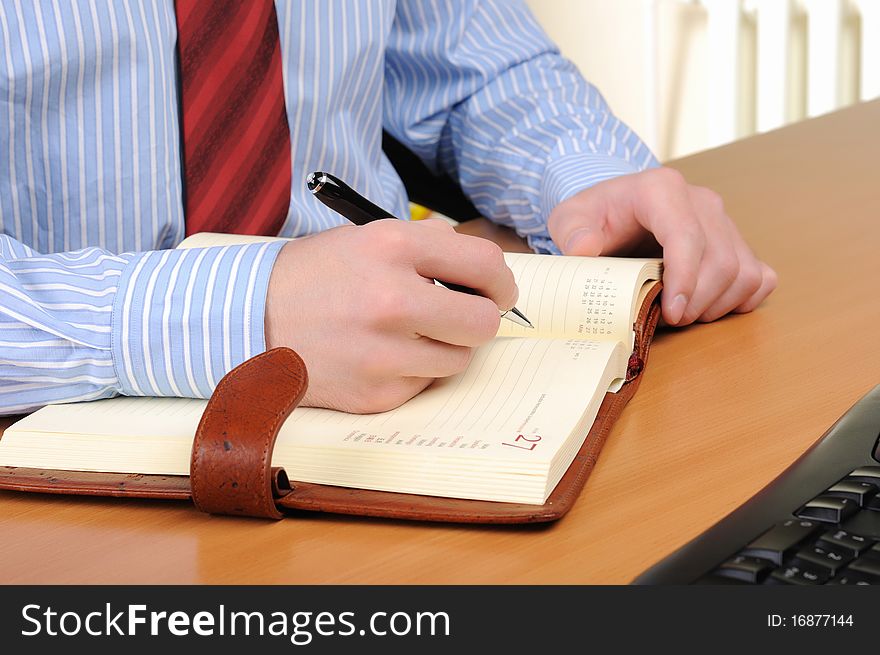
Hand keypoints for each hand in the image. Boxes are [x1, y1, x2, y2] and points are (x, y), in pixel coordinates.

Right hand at [265, 219, 517, 412]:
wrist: (249, 320)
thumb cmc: (315, 276)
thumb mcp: (366, 238)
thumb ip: (428, 246)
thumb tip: (485, 272)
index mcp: (391, 248)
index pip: (484, 265)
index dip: (501, 281)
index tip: (497, 291)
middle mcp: (389, 300)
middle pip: (483, 323)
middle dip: (480, 318)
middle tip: (465, 315)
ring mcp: (382, 354)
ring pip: (459, 360)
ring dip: (445, 346)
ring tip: (411, 334)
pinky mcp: (375, 394)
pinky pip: (424, 383)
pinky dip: (413, 370)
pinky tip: (381, 355)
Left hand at [547, 167, 776, 324]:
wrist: (615, 208)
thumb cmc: (596, 216)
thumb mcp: (570, 218)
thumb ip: (572, 231)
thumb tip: (584, 248)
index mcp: (662, 190)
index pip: (687, 236)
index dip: (685, 279)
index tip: (672, 313)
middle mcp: (702, 201)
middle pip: (721, 260)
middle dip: (697, 302)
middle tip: (668, 321)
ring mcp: (724, 220)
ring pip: (743, 271)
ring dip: (717, 305)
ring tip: (683, 315)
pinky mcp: (737, 240)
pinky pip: (760, 275)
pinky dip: (742, 299)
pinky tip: (711, 306)